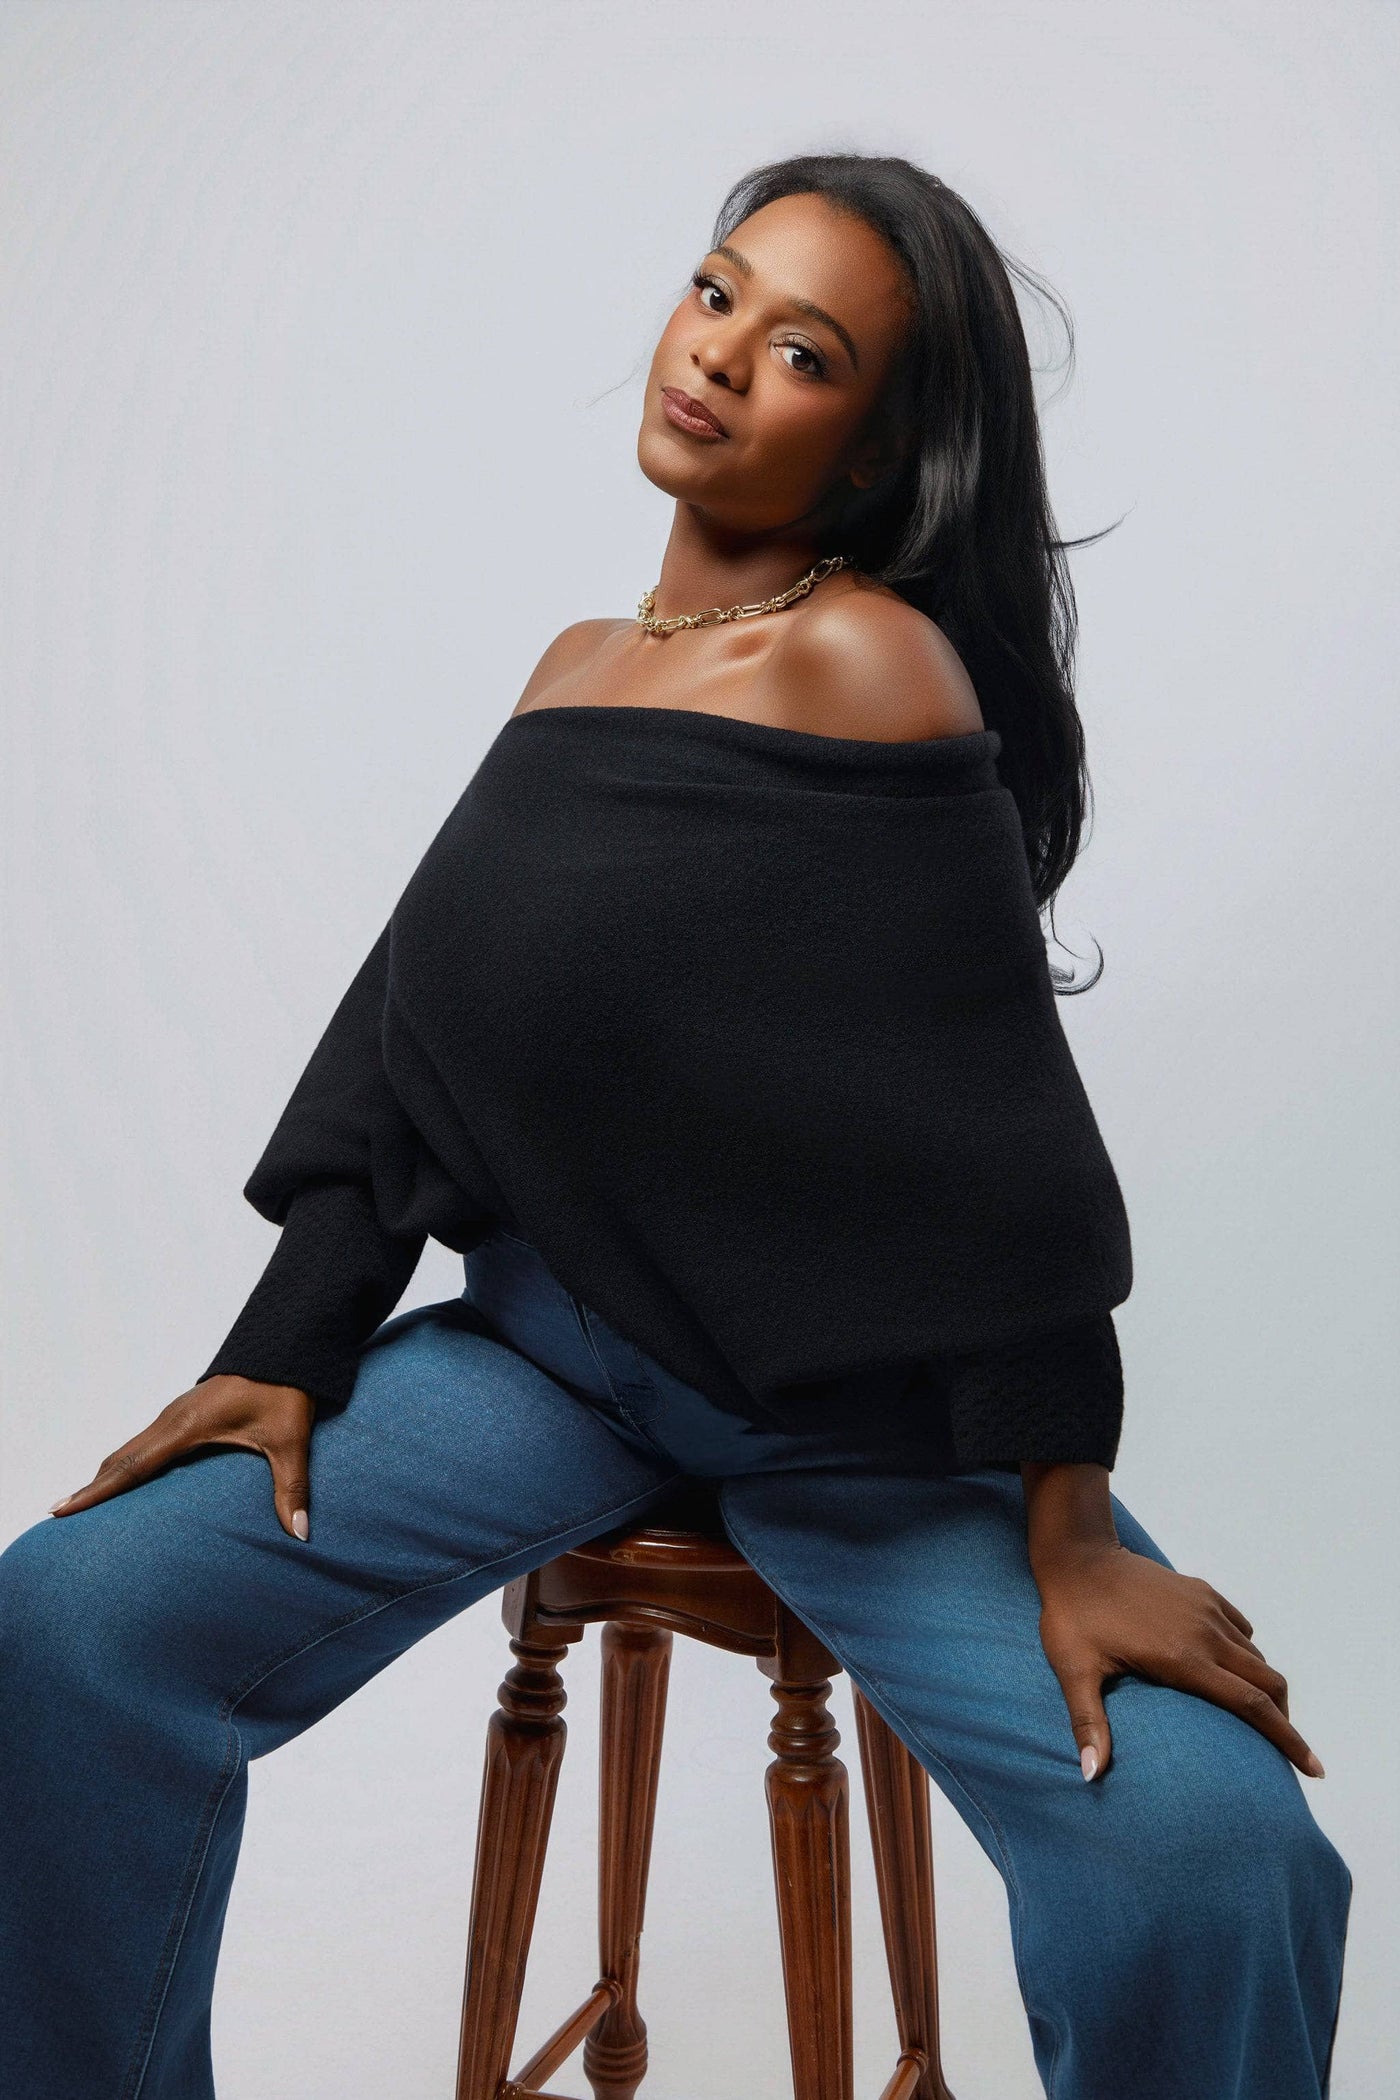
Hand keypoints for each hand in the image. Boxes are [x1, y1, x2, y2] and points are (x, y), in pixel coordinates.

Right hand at [48, 1374, 316, 1541]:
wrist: (288, 1346)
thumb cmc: (286, 1390)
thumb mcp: (291, 1441)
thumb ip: (291, 1487)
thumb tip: (298, 1533)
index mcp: (187, 1427)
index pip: (133, 1465)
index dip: (97, 1490)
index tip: (63, 1508)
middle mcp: (173, 1419)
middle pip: (121, 1458)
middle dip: (91, 1487)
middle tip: (60, 1514)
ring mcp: (176, 1414)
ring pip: (131, 1448)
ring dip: (107, 1474)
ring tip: (83, 1502)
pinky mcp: (185, 1414)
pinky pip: (145, 1442)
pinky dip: (126, 1461)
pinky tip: (125, 1478)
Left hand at [1033, 1536, 1324, 1783]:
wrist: (1078, 1556)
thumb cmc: (1071, 1617)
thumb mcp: (1074, 1672)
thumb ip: (1088, 1723)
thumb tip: (1091, 1776)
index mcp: (1184, 1659)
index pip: (1252, 1706)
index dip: (1288, 1740)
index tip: (1314, 1769)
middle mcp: (1205, 1634)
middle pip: (1268, 1682)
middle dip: (1284, 1719)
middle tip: (1282, 1750)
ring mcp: (1206, 1609)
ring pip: (1257, 1655)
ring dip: (1264, 1687)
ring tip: (1253, 1715)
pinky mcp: (1201, 1591)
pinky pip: (1241, 1628)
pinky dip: (1247, 1652)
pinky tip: (1230, 1667)